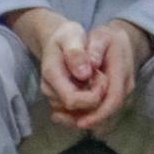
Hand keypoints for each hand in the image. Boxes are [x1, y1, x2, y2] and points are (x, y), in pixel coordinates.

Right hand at [8, 7, 106, 125]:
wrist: (58, 41)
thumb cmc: (68, 37)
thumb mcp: (72, 36)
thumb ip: (76, 53)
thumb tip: (84, 73)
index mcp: (52, 74)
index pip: (72, 100)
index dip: (93, 96)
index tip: (103, 78)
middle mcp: (50, 91)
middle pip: (77, 111)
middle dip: (97, 100)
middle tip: (101, 77)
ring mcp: (54, 99)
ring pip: (78, 117)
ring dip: (95, 106)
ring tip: (96, 82)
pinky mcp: (60, 104)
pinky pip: (76, 118)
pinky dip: (91, 111)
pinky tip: (96, 94)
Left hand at [73, 19, 153, 133]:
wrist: (117, 41)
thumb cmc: (104, 38)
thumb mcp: (99, 37)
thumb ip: (94, 49)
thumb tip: (88, 67)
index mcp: (122, 72)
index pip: (113, 99)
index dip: (98, 113)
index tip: (80, 122)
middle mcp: (126, 87)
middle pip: (110, 113)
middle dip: (88, 120)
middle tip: (62, 120)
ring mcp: (123, 94)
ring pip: (107, 118)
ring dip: (85, 121)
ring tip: (61, 117)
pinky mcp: (115, 99)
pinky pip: (104, 115)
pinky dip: (87, 117)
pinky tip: (67, 116)